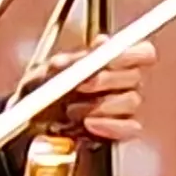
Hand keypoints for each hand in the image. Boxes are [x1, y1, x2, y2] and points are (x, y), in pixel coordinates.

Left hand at [28, 35, 153, 145]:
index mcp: (116, 60)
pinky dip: (109, 126)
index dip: (130, 54)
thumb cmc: (43, 89)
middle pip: (135, 77)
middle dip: (106, 80)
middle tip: (80, 85)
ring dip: (100, 106)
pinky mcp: (123, 131)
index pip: (144, 53)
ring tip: (70, 111)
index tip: (105, 59)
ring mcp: (127, 108)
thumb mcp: (51, 69)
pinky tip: (89, 125)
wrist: (30, 120)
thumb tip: (100, 44)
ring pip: (130, 102)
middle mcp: (127, 83)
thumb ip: (77, 57)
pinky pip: (129, 128)